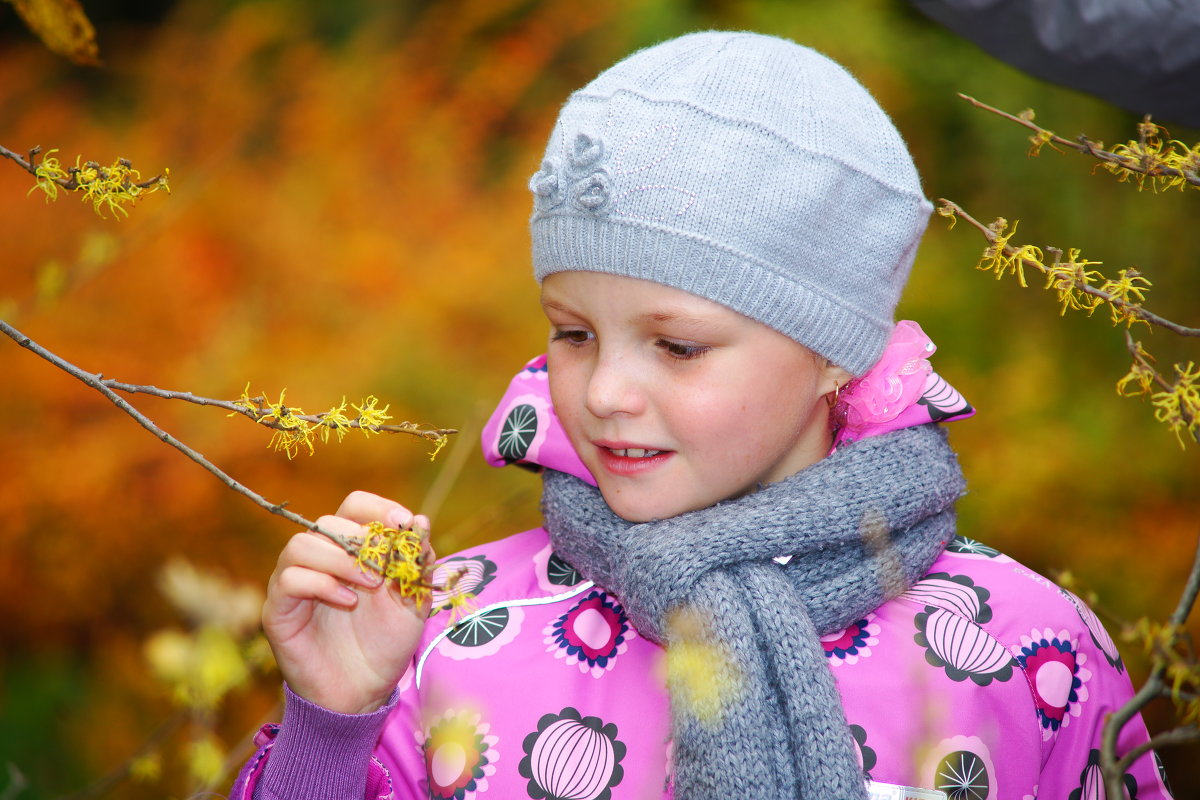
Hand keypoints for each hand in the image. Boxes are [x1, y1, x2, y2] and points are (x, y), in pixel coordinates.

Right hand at [262, 491, 432, 714]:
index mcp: (352, 549)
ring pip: (302, 545)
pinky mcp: (279, 610)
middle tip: (385, 569)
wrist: (365, 692)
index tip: (402, 523)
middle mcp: (320, 560)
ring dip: (341, 559)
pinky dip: (321, 584)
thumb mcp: (413, 602)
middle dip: (361, 539)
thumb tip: (421, 521)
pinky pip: (289, 579)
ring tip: (369, 585)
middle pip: (328, 521)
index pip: (355, 506)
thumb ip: (417, 564)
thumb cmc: (387, 643)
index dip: (378, 508)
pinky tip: (348, 602)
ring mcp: (295, 583)